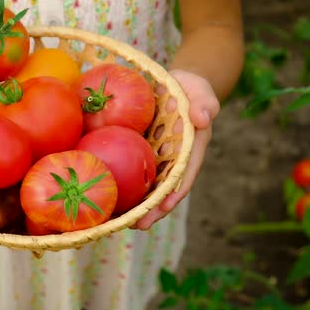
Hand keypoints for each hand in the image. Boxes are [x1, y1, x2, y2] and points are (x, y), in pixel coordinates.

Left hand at [131, 69, 219, 229]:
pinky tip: (105, 192)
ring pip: (146, 183)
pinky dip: (120, 180)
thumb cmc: (191, 88)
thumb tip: (202, 118)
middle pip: (163, 189)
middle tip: (137, 225)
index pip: (184, 175)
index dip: (174, 193)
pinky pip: (129, 166)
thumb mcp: (201, 91)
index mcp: (190, 150)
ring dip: (135, 203)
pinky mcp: (140, 149)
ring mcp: (156, 156)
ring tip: (119, 221)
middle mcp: (173, 159)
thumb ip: (204, 103)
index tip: (163, 207)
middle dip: (152, 209)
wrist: (174, 83)